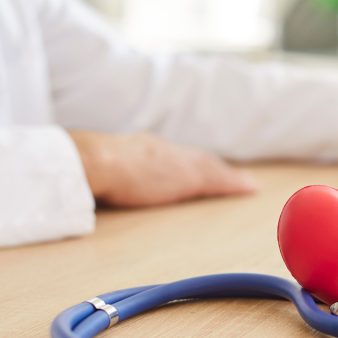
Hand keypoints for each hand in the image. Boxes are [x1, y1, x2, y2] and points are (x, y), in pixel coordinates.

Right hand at [69, 131, 256, 206]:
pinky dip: (233, 183)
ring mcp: (177, 161)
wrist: (94, 162)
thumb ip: (106, 172)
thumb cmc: (88, 167)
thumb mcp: (99, 167)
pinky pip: (217, 179)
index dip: (188, 163)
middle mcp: (164, 151)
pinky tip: (248, 188)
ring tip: (246, 183)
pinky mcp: (187, 176)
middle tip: (234, 176)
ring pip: (210, 168)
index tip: (199, 168)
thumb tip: (96, 180)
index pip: (173, 156)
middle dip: (214, 168)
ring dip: (229, 176)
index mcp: (144, 149)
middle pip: (197, 159)